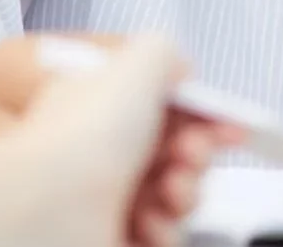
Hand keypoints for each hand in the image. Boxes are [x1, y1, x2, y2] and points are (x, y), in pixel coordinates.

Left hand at [12, 35, 230, 246]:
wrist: (54, 206)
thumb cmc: (83, 135)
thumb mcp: (136, 61)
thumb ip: (165, 53)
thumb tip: (182, 71)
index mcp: (105, 105)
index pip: (166, 106)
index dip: (202, 113)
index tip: (229, 122)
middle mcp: (106, 152)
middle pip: (177, 152)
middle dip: (198, 152)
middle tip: (191, 153)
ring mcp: (110, 199)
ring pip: (176, 196)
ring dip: (186, 191)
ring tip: (172, 189)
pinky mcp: (117, 237)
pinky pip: (166, 234)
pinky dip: (167, 229)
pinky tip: (152, 219)